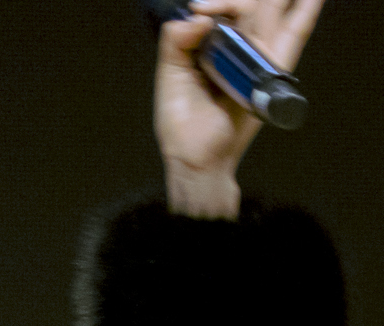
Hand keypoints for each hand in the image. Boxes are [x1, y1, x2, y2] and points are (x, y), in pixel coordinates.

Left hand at [155, 0, 325, 214]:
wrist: (201, 157)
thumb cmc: (183, 127)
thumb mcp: (170, 79)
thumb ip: (174, 43)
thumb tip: (197, 17)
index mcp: (207, 46)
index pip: (219, 9)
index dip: (216, 4)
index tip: (200, 11)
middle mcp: (234, 46)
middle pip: (248, 6)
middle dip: (240, 1)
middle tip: (231, 6)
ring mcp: (256, 55)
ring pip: (271, 12)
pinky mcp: (274, 70)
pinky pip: (295, 34)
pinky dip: (307, 12)